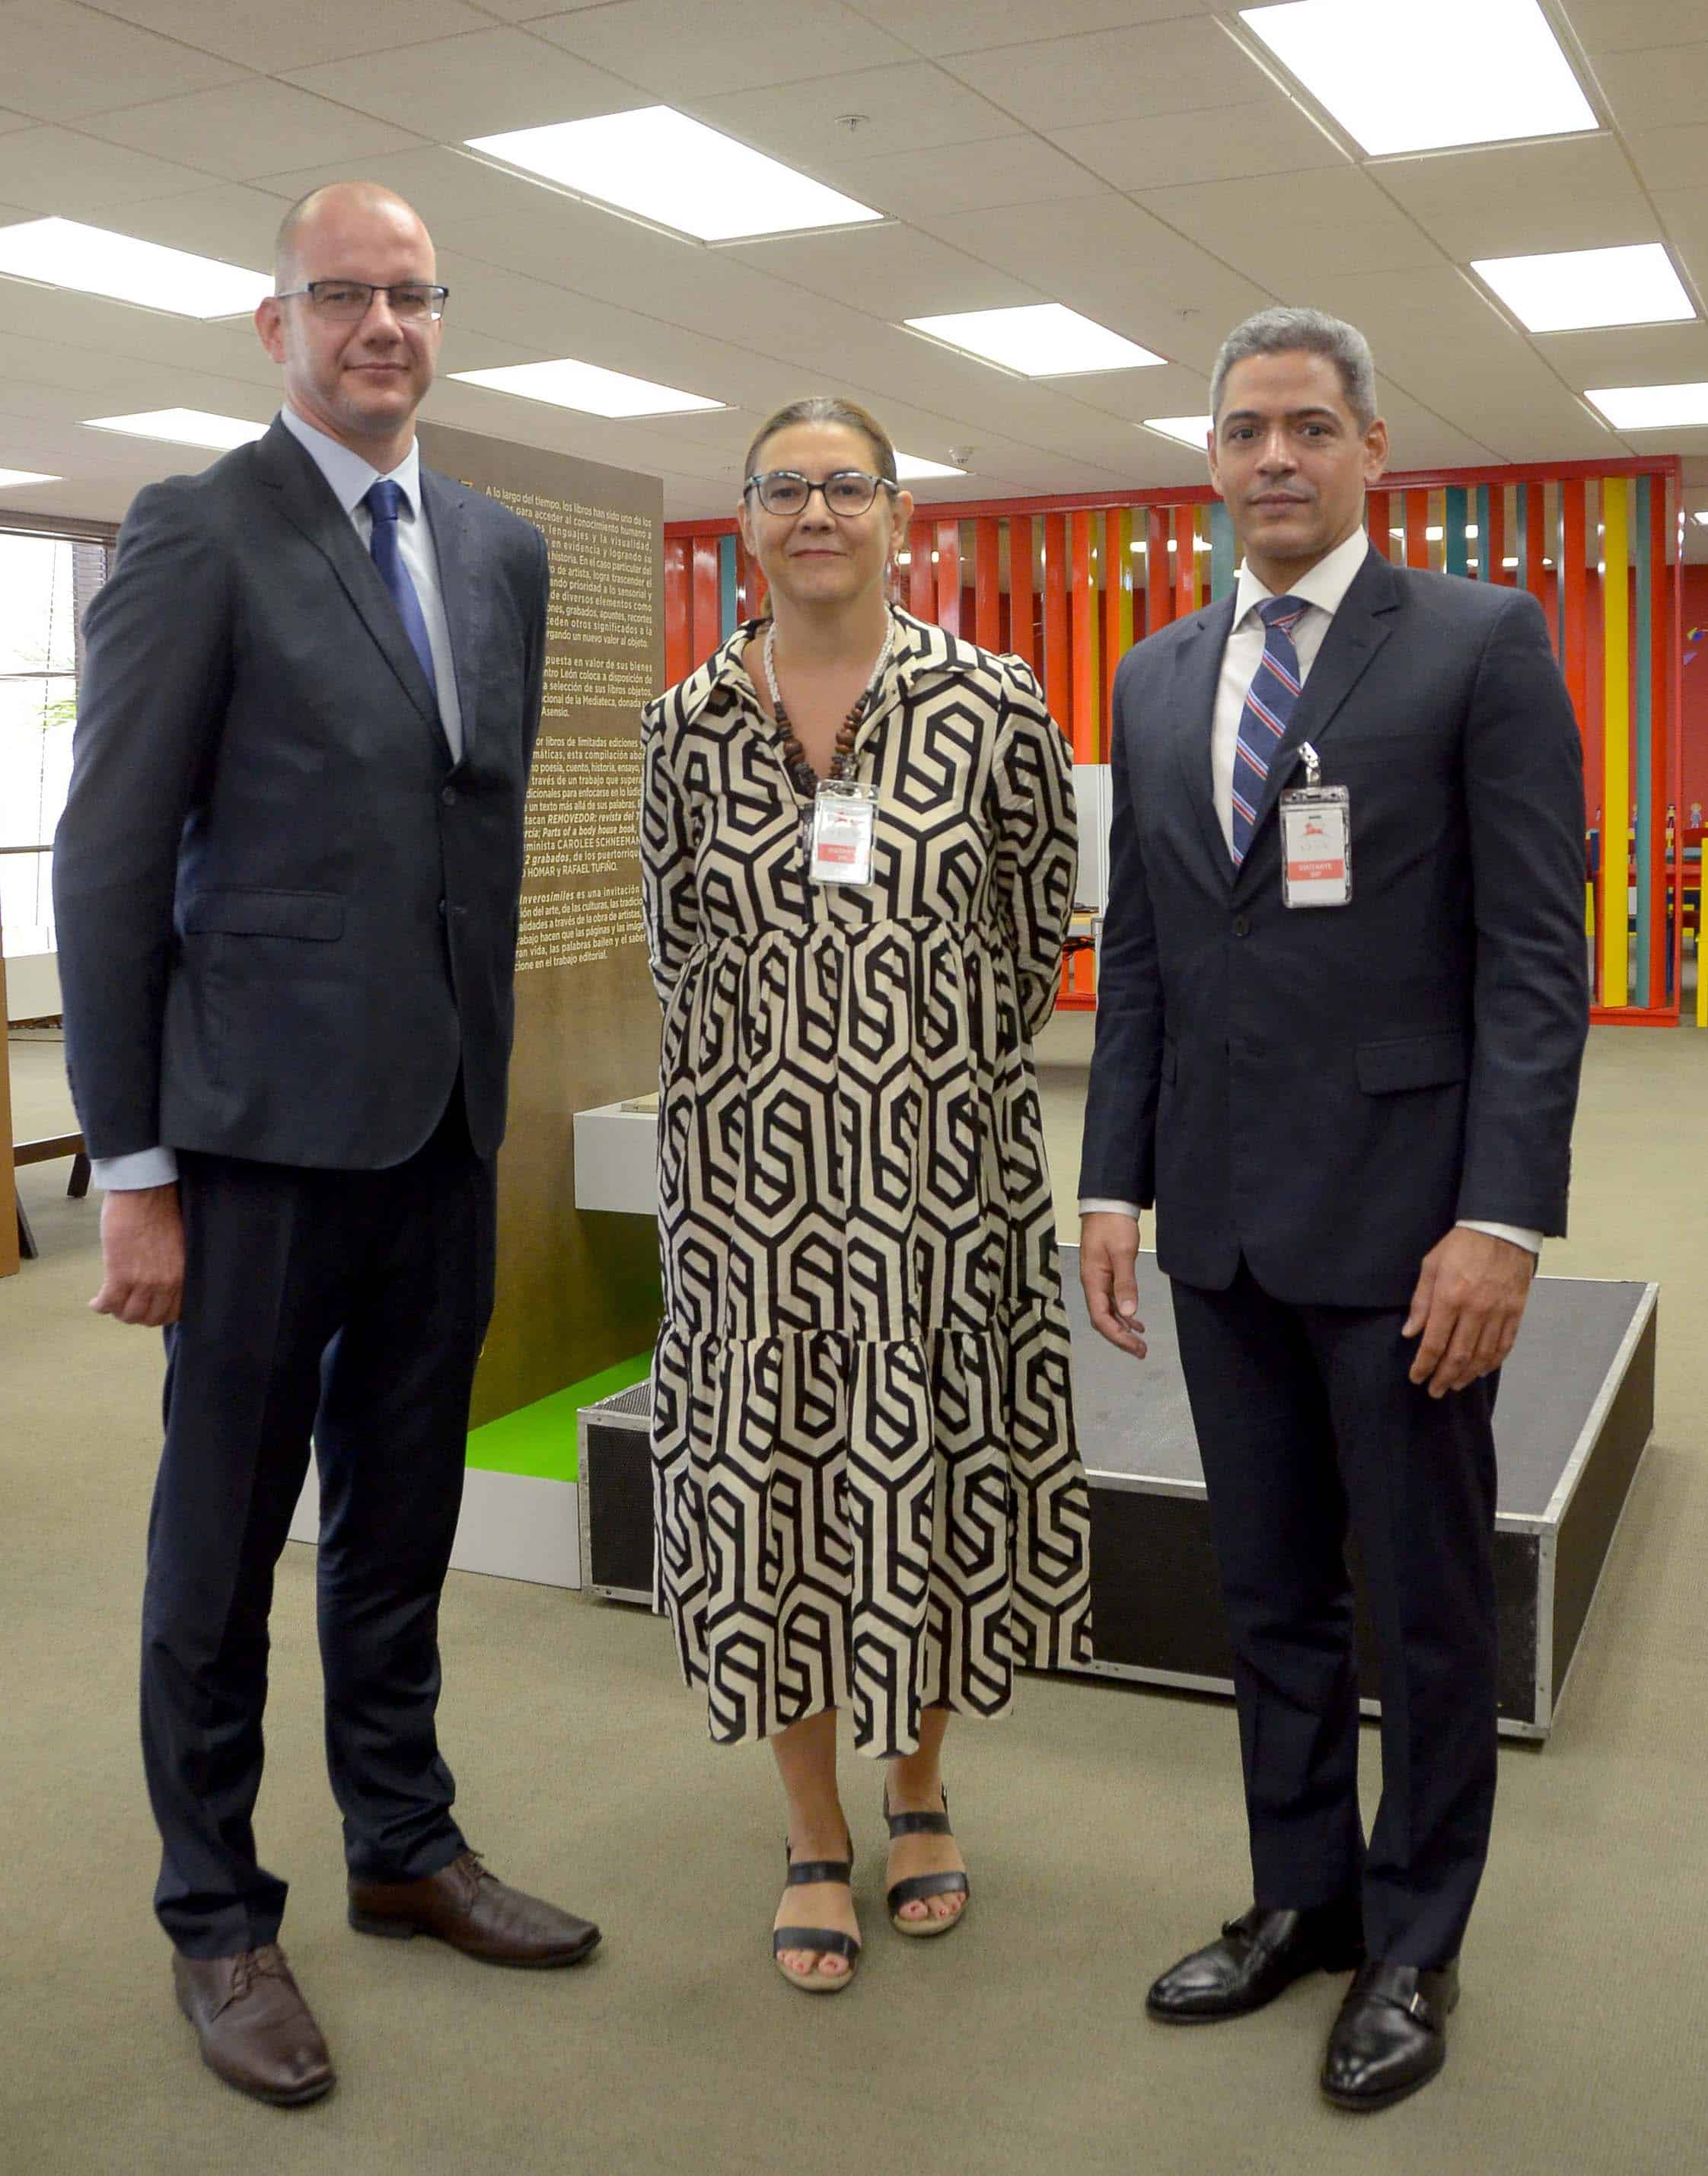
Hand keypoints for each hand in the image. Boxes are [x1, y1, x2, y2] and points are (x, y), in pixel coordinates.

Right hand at [92, 1183, 184, 1326]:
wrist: (146, 1194)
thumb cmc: (162, 1212)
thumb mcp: (177, 1248)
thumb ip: (171, 1269)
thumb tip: (159, 1284)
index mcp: (183, 1276)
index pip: (172, 1313)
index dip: (156, 1314)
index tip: (147, 1309)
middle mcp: (166, 1284)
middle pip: (149, 1318)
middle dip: (136, 1316)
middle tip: (125, 1307)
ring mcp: (143, 1282)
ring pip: (128, 1315)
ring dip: (117, 1312)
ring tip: (111, 1304)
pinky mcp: (119, 1276)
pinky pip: (108, 1303)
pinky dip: (100, 1306)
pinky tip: (96, 1302)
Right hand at [1079, 1211, 1146, 1357]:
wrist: (1108, 1203)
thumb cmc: (1113, 1225)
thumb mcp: (1122, 1252)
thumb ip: (1125, 1282)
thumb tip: (1128, 1313)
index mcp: (1093, 1280)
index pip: (1100, 1317)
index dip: (1117, 1336)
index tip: (1135, 1346)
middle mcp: (1092, 1284)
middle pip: (1102, 1319)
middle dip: (1120, 1338)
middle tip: (1141, 1352)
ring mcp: (1098, 1280)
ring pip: (1107, 1312)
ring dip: (1122, 1329)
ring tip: (1139, 1343)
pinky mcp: (1105, 1275)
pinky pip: (1111, 1301)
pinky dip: (1123, 1315)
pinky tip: (1135, 1322)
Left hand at [1403, 1227, 1533, 1397]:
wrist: (1502, 1229)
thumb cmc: (1461, 1245)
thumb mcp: (1431, 1266)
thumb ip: (1421, 1301)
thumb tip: (1410, 1333)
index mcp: (1450, 1298)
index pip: (1434, 1343)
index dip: (1424, 1365)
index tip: (1416, 1378)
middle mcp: (1476, 1310)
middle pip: (1459, 1355)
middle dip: (1444, 1377)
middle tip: (1435, 1391)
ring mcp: (1499, 1313)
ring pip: (1483, 1355)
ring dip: (1467, 1375)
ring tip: (1455, 1385)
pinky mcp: (1516, 1312)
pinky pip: (1505, 1345)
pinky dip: (1493, 1362)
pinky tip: (1481, 1371)